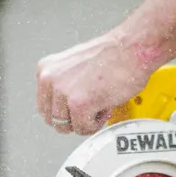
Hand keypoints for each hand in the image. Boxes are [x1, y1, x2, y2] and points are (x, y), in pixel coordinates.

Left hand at [36, 33, 154, 134]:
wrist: (131, 48)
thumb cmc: (112, 54)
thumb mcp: (74, 66)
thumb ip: (64, 84)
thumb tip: (64, 105)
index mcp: (46, 69)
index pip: (44, 106)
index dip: (64, 112)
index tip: (76, 110)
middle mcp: (50, 79)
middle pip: (54, 119)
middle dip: (73, 119)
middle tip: (90, 110)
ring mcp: (63, 92)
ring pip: (68, 126)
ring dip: (85, 121)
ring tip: (99, 106)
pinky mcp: (79, 104)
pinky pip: (83, 128)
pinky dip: (96, 124)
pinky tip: (104, 107)